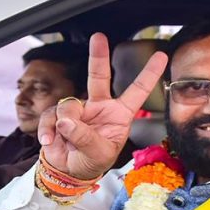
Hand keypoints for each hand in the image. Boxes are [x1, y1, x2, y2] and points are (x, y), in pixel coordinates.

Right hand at [37, 33, 167, 179]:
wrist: (68, 171)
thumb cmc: (91, 162)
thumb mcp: (98, 154)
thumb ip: (85, 138)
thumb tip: (66, 120)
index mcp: (119, 115)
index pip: (137, 91)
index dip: (149, 74)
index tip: (162, 56)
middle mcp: (100, 107)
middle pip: (99, 76)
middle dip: (98, 56)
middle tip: (98, 38)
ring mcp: (79, 109)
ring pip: (69, 104)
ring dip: (66, 123)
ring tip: (66, 140)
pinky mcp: (58, 115)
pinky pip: (51, 115)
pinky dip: (48, 129)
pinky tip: (50, 141)